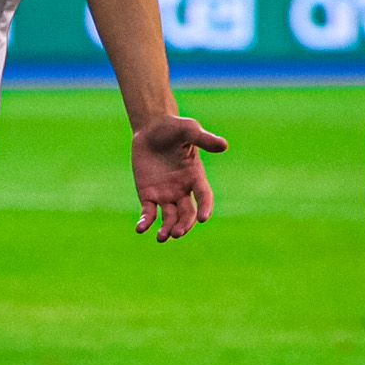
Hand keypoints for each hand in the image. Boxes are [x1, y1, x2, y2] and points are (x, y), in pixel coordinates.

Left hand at [131, 115, 227, 241]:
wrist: (151, 128)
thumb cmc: (173, 128)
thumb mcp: (189, 130)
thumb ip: (203, 139)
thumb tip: (224, 145)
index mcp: (195, 177)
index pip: (204, 196)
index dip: (205, 208)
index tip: (202, 218)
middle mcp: (182, 190)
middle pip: (186, 213)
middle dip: (183, 224)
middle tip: (177, 232)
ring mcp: (165, 195)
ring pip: (169, 218)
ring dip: (166, 228)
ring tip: (162, 237)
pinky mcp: (148, 195)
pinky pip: (148, 213)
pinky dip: (145, 222)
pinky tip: (140, 228)